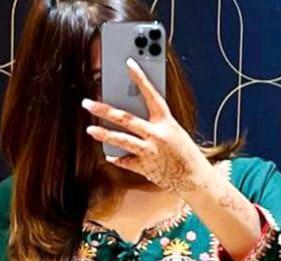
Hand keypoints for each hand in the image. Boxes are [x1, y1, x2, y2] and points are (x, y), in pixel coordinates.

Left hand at [82, 59, 209, 193]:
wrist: (193, 176)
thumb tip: (133, 113)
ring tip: (89, 129)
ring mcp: (149, 151)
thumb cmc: (183, 151)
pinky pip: (125, 161)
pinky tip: (108, 155)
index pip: (151, 94)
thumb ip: (154, 122)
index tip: (128, 63)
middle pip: (126, 118)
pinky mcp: (144, 167)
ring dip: (104, 134)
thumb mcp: (173, 130)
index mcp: (166, 120)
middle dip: (104, 110)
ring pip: (122, 140)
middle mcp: (156, 134)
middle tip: (87, 103)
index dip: (140, 77)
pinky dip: (116, 158)